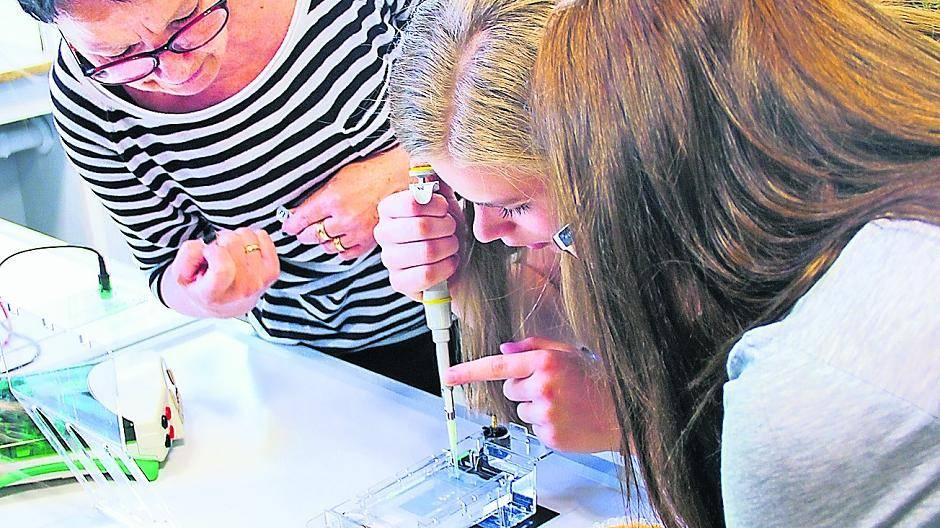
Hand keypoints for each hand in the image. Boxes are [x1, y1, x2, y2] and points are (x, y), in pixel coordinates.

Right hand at [167, 228, 279, 317]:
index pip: (223, 268)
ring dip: (236, 239)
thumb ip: (187, 256)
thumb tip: (205, 245)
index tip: (207, 252)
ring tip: (229, 253)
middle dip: (220, 240)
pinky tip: (242, 250)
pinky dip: (252, 237)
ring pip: (247, 236)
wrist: (222, 304)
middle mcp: (241, 290)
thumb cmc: (201, 286)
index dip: (213, 251)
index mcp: (215, 294)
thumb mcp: (181, 274)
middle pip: (234, 244)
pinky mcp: (272, 272)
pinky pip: (263, 237)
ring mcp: (259, 281)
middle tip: (217, 252)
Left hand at [282, 146, 410, 259]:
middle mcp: (344, 218)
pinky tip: (340, 239)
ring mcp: (357, 231)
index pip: (302, 218)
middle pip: (313, 235)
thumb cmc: (370, 174)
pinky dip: (340, 249)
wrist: (397, 179)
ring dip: (323, 241)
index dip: (291, 224)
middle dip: (304, 233)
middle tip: (302, 230)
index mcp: (333, 199)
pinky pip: (346, 253)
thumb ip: (318, 196)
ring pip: (329, 246)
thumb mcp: (338, 178)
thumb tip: (299, 212)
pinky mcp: (369, 240)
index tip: (288, 227)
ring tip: (324, 233)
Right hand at [373, 181, 464, 300]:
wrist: (456, 259)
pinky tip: (448, 263)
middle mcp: (383, 233)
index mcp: (389, 208)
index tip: (445, 209)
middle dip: (447, 228)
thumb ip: (435, 178)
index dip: (437, 206)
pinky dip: (445, 268)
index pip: (412, 202)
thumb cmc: (447, 227)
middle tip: (452, 229)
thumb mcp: (444, 199)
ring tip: (451, 245)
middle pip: (421, 227)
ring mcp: (389, 259)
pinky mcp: (398, 282)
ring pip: (426, 251)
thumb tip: (424, 156)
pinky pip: (425, 274)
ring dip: (449, 247)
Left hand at [444, 336, 620, 452]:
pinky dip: (546, 424)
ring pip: (520, 410)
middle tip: (553, 388)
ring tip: (562, 404)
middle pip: (509, 388)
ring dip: (535, 407)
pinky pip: (533, 428)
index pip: (496, 365)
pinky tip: (566, 419)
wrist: (624, 413)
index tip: (448, 375)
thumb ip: (534, 347)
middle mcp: (542, 386)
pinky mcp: (549, 435)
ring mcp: (545, 413)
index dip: (468, 371)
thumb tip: (504, 350)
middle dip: (524, 388)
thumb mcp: (568, 353)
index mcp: (545, 362)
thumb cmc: (597, 380)